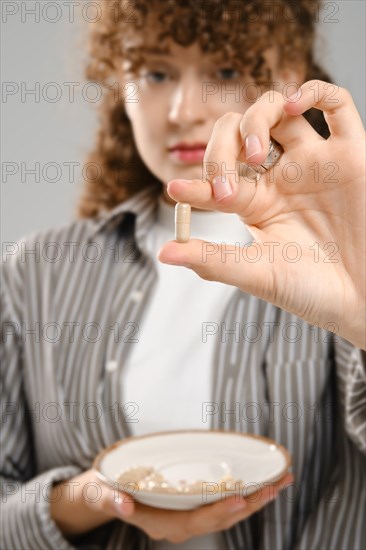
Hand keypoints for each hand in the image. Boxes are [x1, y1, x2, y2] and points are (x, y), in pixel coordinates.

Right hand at [50, 469, 292, 543]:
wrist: (107, 493)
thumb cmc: (105, 491)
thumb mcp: (100, 493)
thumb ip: (109, 500)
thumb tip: (123, 505)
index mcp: (160, 524)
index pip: (195, 523)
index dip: (218, 513)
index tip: (240, 500)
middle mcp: (179, 525)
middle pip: (219, 520)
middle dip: (249, 505)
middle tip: (276, 487)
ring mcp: (188, 516)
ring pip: (227, 513)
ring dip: (254, 499)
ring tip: (281, 483)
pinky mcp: (193, 505)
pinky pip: (223, 503)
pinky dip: (245, 493)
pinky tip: (262, 482)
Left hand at [158, 80, 365, 349]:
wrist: (361, 301)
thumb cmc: (310, 293)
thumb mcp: (256, 275)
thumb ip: (211, 260)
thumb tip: (164, 252)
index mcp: (256, 203)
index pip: (218, 177)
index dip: (196, 181)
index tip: (176, 190)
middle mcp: (281, 177)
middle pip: (239, 133)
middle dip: (222, 148)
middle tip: (227, 186)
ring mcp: (315, 163)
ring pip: (279, 111)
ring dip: (257, 118)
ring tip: (258, 153)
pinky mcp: (351, 156)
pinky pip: (337, 106)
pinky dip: (314, 91)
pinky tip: (296, 104)